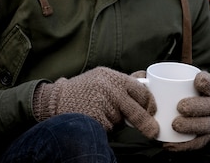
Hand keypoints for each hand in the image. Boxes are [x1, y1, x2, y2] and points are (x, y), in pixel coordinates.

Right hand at [33, 67, 158, 137]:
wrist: (57, 99)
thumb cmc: (84, 89)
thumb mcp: (103, 77)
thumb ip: (123, 80)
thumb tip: (147, 78)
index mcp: (113, 77)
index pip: (141, 90)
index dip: (149, 102)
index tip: (153, 111)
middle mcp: (109, 89)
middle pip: (135, 110)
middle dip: (146, 122)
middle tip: (153, 131)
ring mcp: (102, 104)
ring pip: (120, 120)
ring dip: (117, 121)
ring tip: (100, 111)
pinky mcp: (95, 118)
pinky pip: (109, 128)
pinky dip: (105, 127)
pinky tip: (95, 118)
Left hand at [163, 71, 209, 151]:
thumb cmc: (191, 94)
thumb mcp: (188, 83)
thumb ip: (169, 77)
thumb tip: (143, 76)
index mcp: (209, 89)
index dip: (205, 82)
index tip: (196, 81)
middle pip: (209, 106)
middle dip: (196, 107)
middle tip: (180, 107)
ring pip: (205, 125)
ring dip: (191, 126)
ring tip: (175, 125)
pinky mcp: (205, 138)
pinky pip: (197, 143)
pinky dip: (185, 145)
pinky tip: (170, 144)